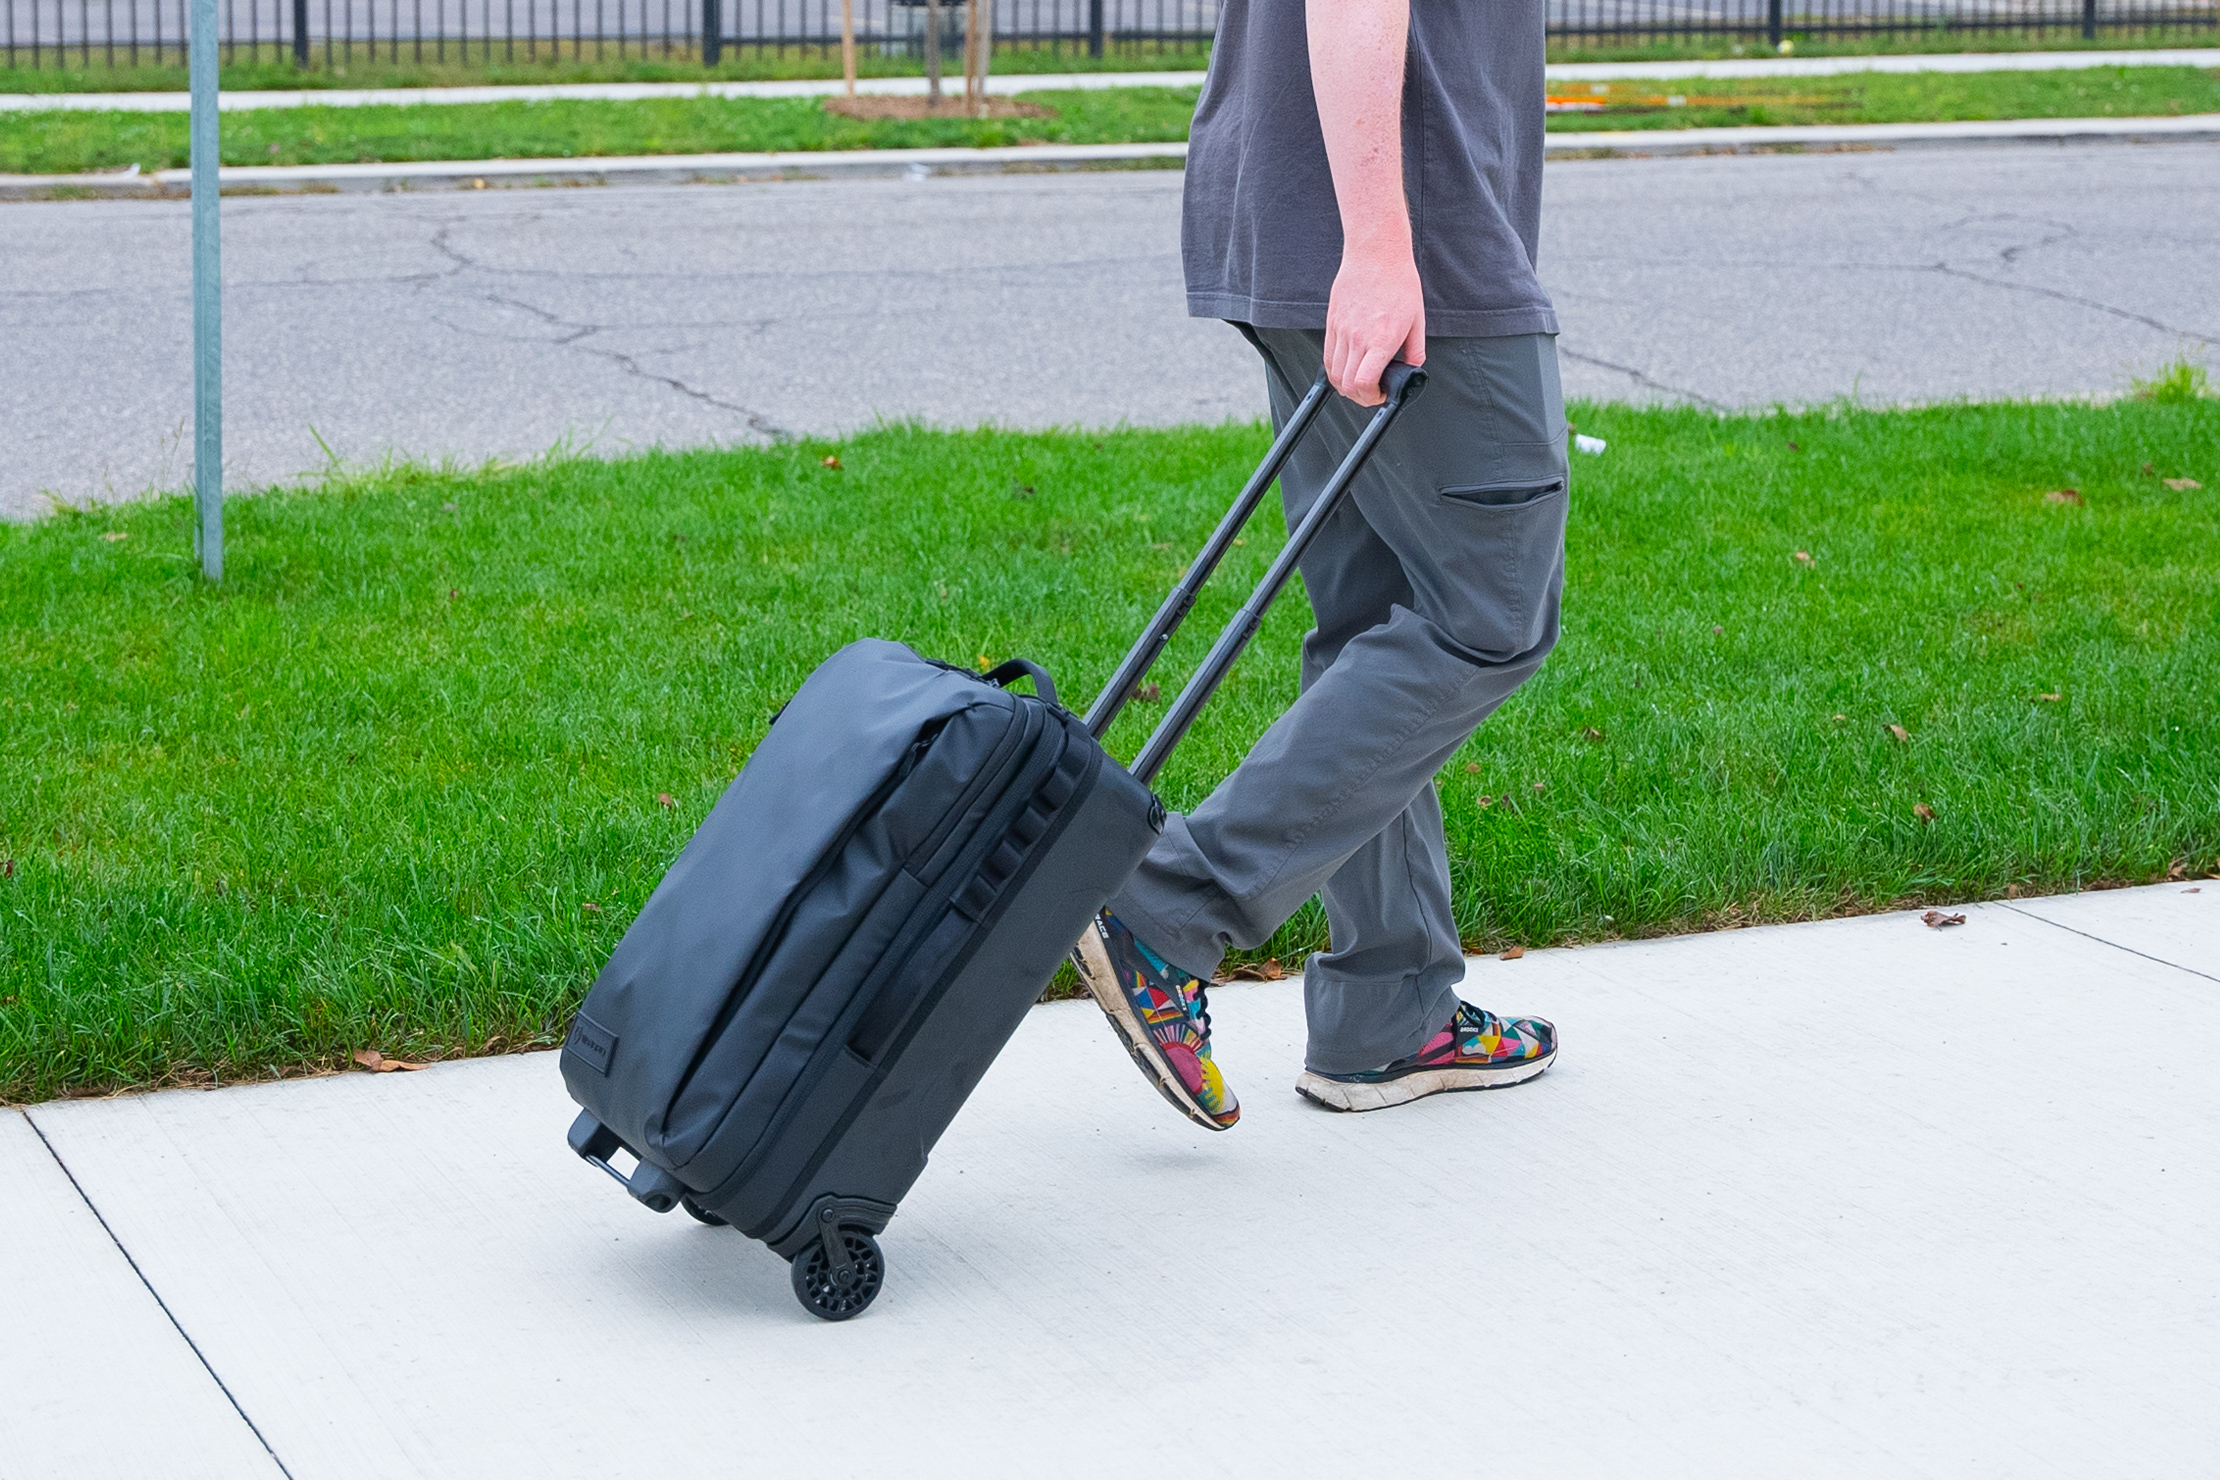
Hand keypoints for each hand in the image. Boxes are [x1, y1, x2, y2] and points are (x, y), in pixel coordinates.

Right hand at [1323, 242, 1424, 406]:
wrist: (1376, 254)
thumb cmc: (1399, 282)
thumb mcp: (1417, 319)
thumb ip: (1415, 350)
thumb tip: (1411, 369)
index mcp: (1382, 340)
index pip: (1364, 383)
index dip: (1371, 397)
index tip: (1380, 394)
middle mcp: (1358, 338)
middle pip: (1346, 384)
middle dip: (1359, 397)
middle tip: (1371, 392)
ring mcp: (1342, 330)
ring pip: (1334, 373)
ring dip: (1345, 385)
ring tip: (1358, 383)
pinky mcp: (1333, 322)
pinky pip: (1328, 355)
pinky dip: (1334, 369)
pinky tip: (1345, 368)